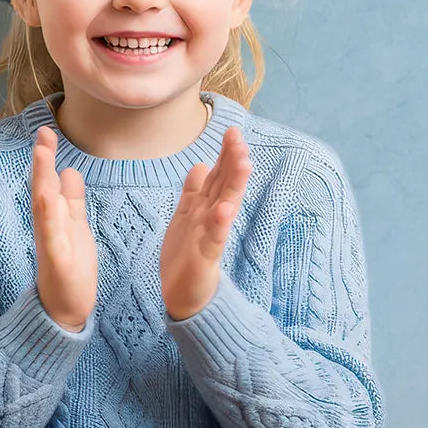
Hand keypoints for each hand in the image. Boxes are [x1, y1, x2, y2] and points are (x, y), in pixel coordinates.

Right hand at [31, 125, 97, 331]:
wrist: (66, 309)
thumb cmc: (71, 270)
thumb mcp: (76, 228)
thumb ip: (72, 201)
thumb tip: (68, 171)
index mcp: (56, 218)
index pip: (50, 182)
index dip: (47, 157)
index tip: (48, 128)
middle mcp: (49, 227)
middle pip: (43, 188)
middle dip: (42, 160)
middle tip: (43, 131)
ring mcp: (51, 243)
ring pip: (44, 207)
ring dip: (42, 180)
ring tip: (42, 153)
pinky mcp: (56, 261)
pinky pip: (51, 236)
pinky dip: (49, 217)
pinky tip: (47, 199)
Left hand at [160, 126, 251, 320]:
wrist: (183, 295)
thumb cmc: (186, 255)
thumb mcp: (186, 217)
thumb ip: (194, 192)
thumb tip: (201, 164)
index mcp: (206, 208)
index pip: (219, 176)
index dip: (226, 155)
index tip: (233, 131)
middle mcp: (212, 218)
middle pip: (225, 185)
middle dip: (233, 162)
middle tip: (241, 139)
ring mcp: (211, 236)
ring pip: (225, 205)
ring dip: (234, 185)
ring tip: (243, 163)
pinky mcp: (206, 257)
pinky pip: (214, 237)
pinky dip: (220, 223)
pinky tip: (225, 209)